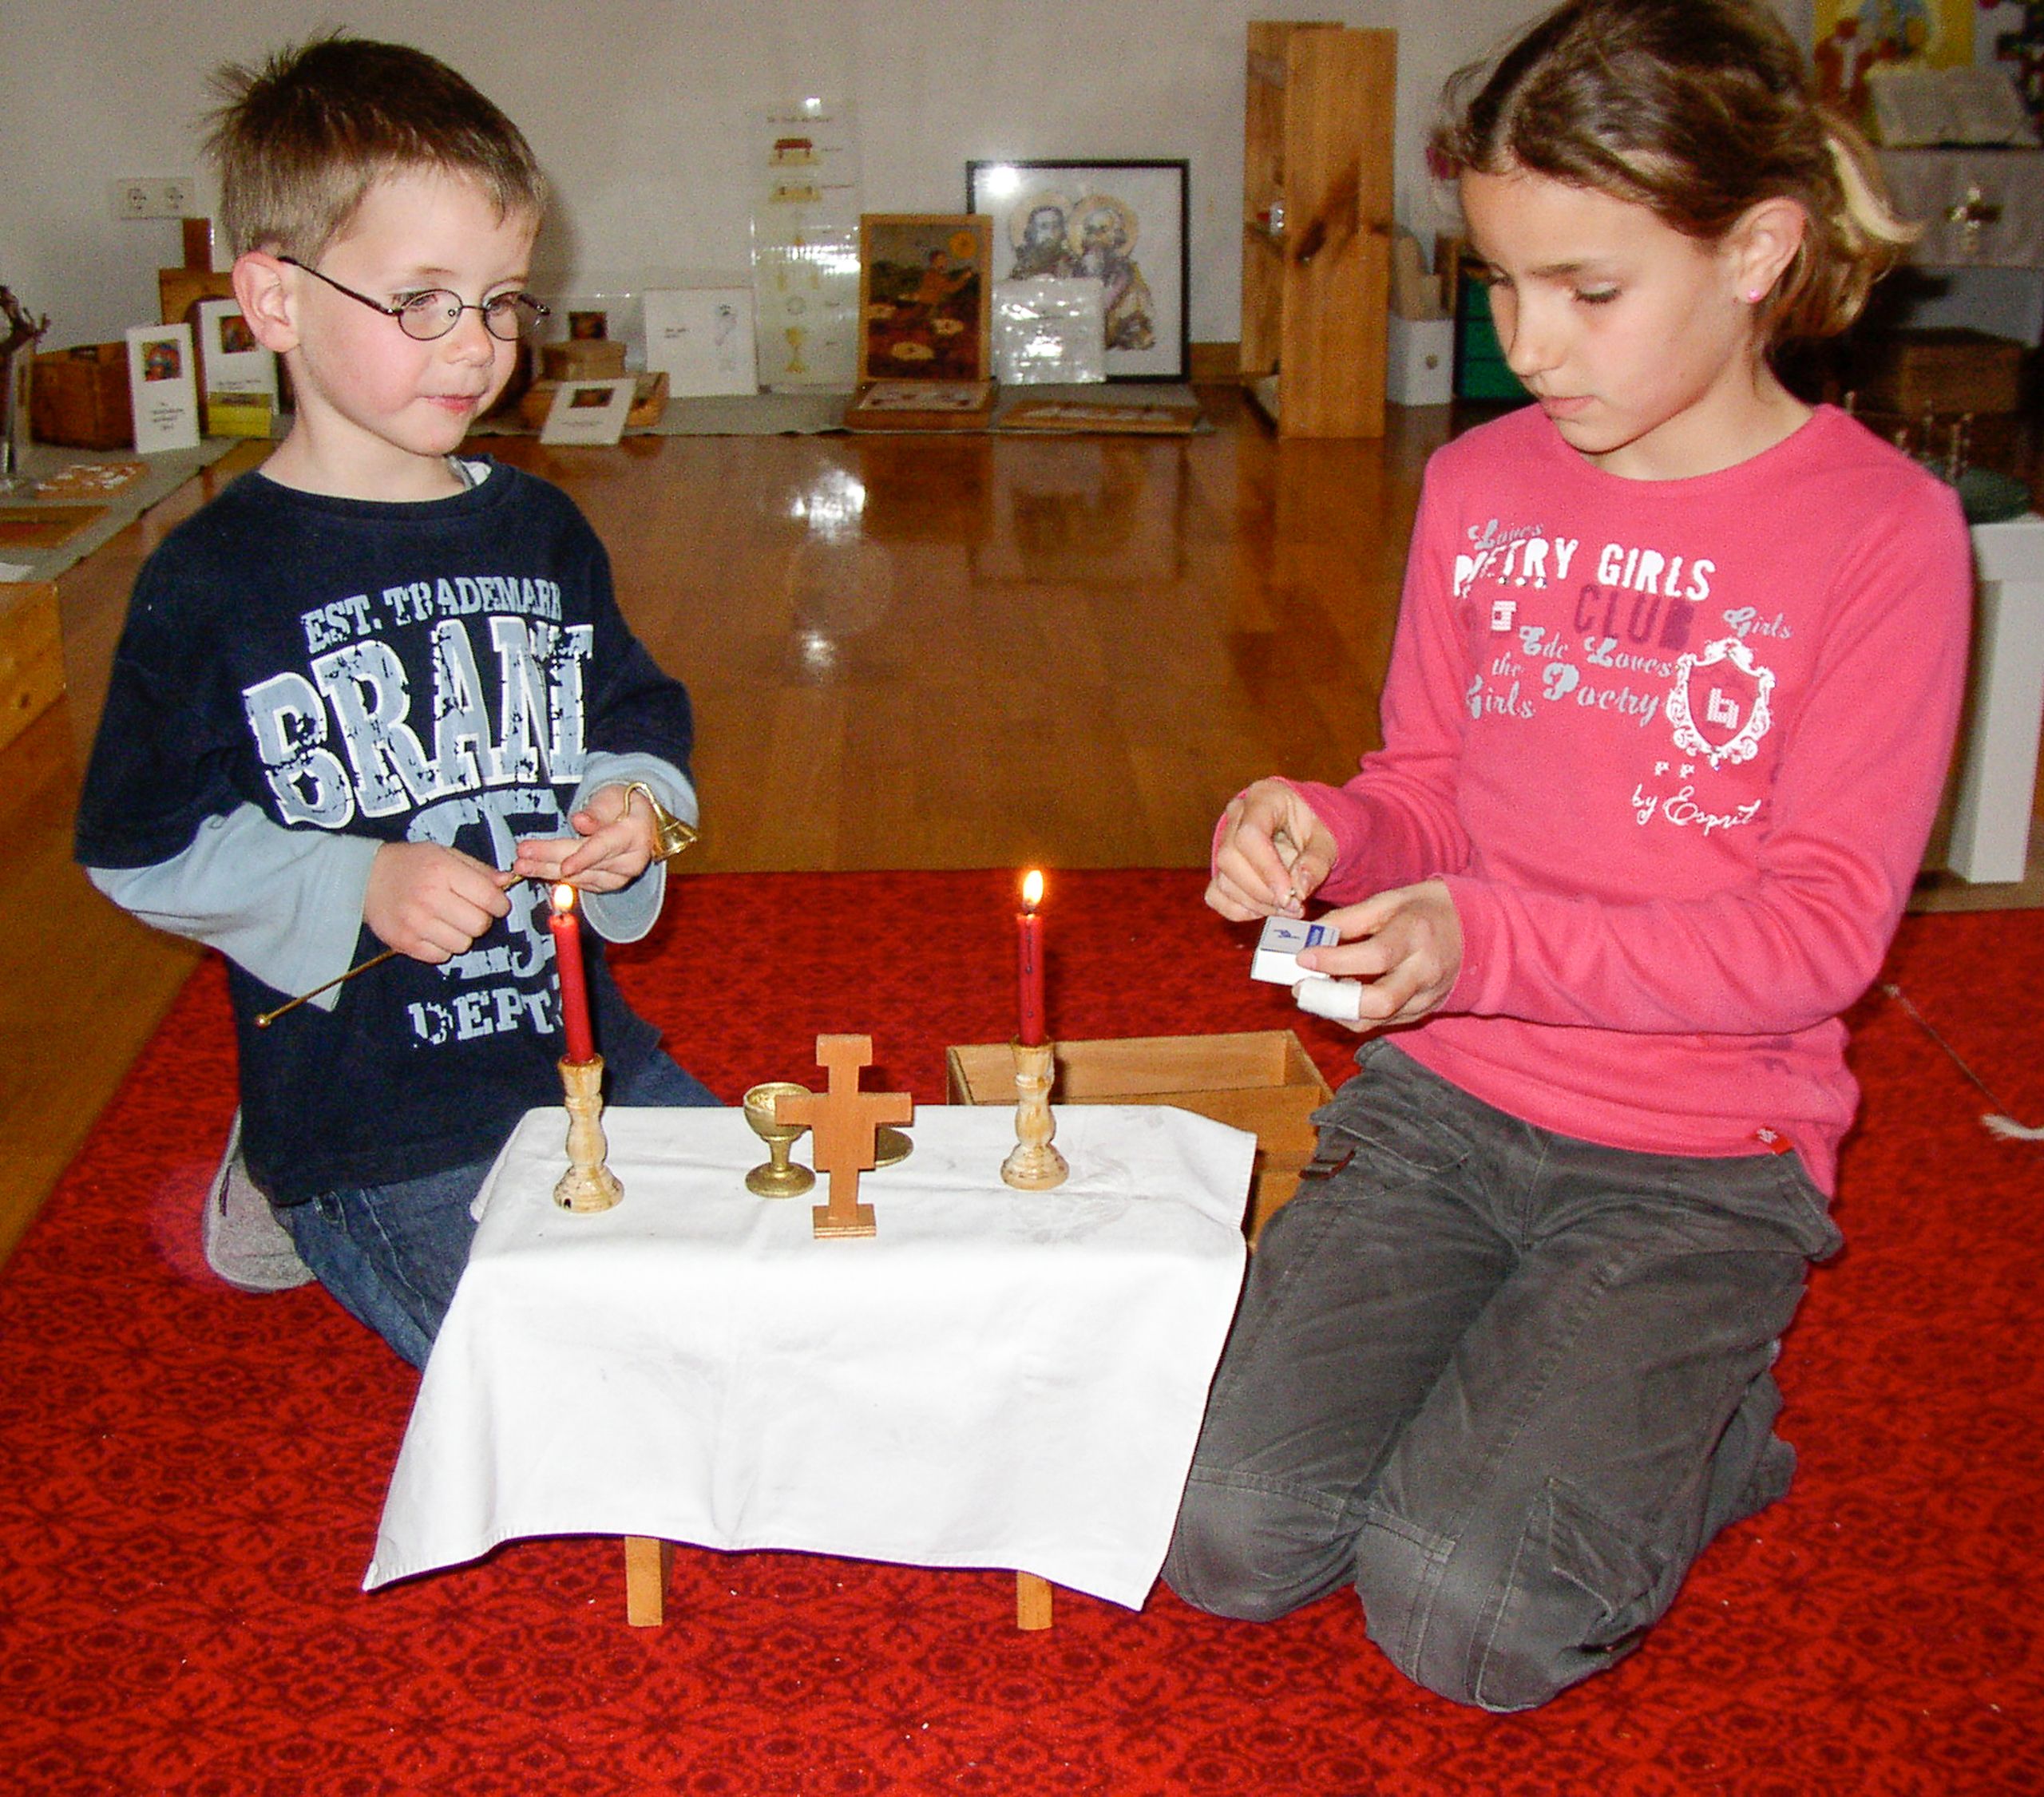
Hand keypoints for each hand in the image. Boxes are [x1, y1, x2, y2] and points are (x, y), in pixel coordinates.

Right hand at [365, 842, 515, 962]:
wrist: (365, 878)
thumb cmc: (411, 864)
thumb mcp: (445, 854)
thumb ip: (478, 869)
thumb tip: (507, 882)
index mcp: (442, 871)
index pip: (489, 898)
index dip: (499, 904)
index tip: (494, 903)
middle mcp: (428, 898)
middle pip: (479, 925)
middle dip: (480, 919)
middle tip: (468, 910)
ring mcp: (415, 923)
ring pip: (463, 944)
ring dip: (462, 935)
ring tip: (448, 920)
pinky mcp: (404, 943)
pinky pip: (441, 956)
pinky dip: (442, 947)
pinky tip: (432, 931)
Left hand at [509, 785, 656, 891]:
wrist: (640, 823)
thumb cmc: (623, 805)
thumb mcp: (612, 797)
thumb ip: (596, 811)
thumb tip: (579, 821)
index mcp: (634, 834)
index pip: (605, 847)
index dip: (583, 858)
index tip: (564, 867)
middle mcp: (631, 860)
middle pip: (586, 864)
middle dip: (551, 860)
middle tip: (523, 857)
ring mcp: (620, 876)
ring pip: (580, 877)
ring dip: (548, 871)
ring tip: (523, 865)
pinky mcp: (609, 884)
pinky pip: (581, 884)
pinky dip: (558, 878)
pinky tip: (539, 871)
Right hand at [1207, 779, 1337, 921]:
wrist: (1310, 828)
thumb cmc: (1318, 828)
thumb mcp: (1328, 839)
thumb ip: (1316, 862)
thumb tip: (1298, 890)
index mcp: (1264, 798)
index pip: (1249, 834)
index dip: (1266, 869)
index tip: (1289, 896)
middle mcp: (1236, 815)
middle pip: (1229, 858)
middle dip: (1261, 891)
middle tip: (1292, 906)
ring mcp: (1223, 839)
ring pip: (1222, 879)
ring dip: (1255, 903)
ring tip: (1287, 908)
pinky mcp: (1220, 866)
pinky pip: (1216, 895)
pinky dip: (1240, 910)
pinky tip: (1267, 909)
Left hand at [1296, 879, 1462, 1031]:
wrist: (1480, 932)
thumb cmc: (1427, 910)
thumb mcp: (1391, 900)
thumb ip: (1350, 919)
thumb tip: (1312, 936)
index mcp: (1417, 935)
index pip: (1375, 956)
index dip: (1335, 960)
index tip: (1303, 957)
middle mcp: (1425, 972)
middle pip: (1379, 1002)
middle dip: (1332, 1000)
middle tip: (1302, 987)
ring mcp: (1426, 997)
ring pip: (1375, 1020)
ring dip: (1336, 1010)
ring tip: (1314, 991)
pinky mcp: (1423, 1012)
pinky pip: (1382, 1022)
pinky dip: (1354, 1013)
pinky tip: (1338, 996)